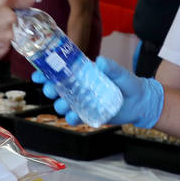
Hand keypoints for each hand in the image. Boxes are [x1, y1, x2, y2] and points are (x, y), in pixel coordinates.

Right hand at [31, 56, 162, 127]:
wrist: (141, 103)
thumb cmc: (130, 84)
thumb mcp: (121, 74)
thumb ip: (111, 68)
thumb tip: (100, 61)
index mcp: (84, 74)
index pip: (62, 72)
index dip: (47, 73)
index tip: (38, 74)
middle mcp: (81, 88)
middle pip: (58, 89)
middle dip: (49, 89)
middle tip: (50, 90)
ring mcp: (84, 102)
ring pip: (64, 104)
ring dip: (60, 105)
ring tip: (64, 105)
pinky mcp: (89, 114)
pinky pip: (75, 117)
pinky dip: (72, 118)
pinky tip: (73, 117)